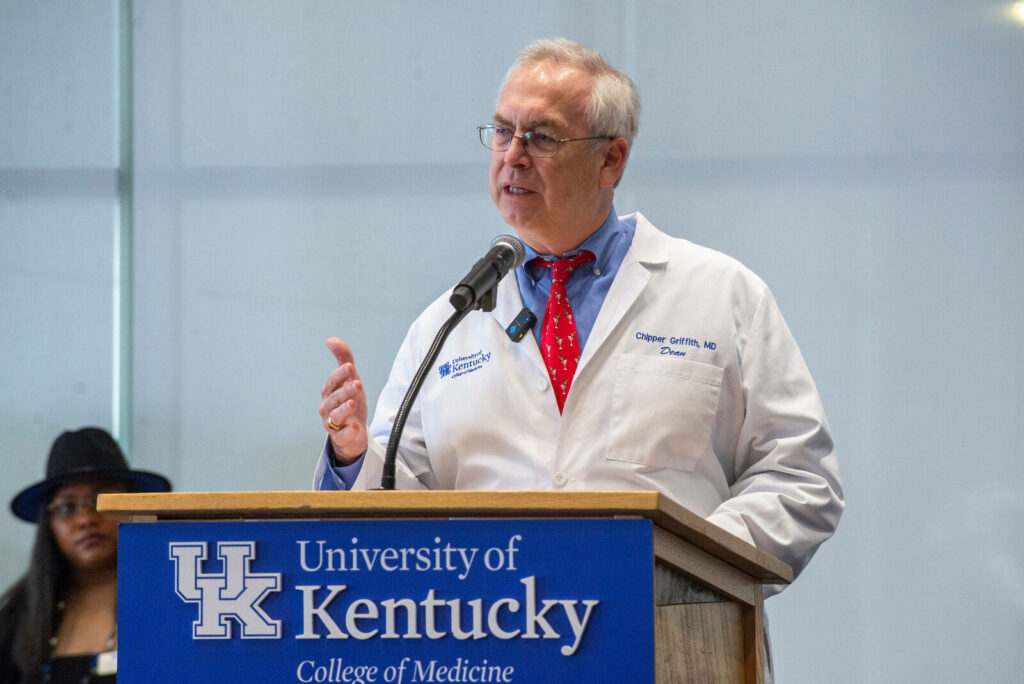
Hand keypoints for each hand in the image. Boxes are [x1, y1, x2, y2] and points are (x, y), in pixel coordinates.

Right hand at [319, 337, 368, 463]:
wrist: (353, 431)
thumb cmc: (350, 401)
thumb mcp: (350, 379)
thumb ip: (343, 359)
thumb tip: (331, 340)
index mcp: (329, 392)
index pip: (333, 381)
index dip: (340, 375)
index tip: (349, 367)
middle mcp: (327, 407)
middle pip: (335, 398)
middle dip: (345, 390)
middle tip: (358, 383)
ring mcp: (332, 423)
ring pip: (336, 416)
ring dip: (344, 409)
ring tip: (353, 403)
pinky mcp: (340, 437)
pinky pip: (342, 435)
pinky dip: (348, 431)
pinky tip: (356, 427)